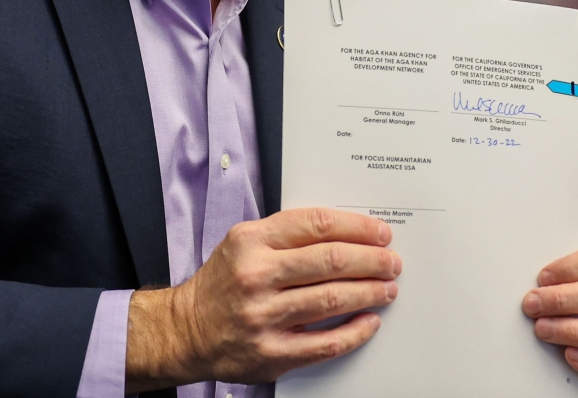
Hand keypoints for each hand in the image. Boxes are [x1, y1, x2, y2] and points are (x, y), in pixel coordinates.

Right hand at [124, 209, 400, 391]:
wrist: (187, 330)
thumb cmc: (223, 283)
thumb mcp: (243, 243)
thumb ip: (286, 234)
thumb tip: (344, 232)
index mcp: (251, 242)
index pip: (316, 225)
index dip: (356, 227)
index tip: (379, 232)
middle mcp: (256, 276)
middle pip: (331, 261)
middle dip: (371, 260)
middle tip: (391, 262)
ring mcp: (263, 316)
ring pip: (332, 299)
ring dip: (369, 292)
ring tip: (386, 288)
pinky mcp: (271, 353)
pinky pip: (326, 342)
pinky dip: (355, 331)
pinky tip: (369, 321)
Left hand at [523, 237, 577, 389]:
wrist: (556, 306)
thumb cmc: (553, 281)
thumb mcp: (553, 266)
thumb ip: (548, 268)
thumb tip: (522, 273)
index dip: (573, 267)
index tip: (543, 277)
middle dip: (564, 300)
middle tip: (533, 304)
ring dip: (574, 331)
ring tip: (542, 329)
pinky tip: (570, 355)